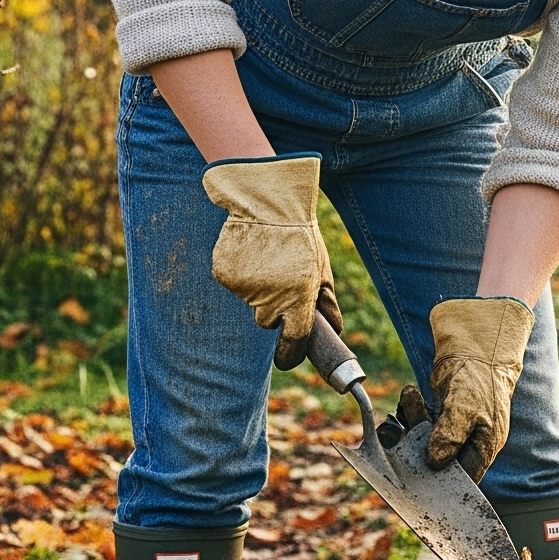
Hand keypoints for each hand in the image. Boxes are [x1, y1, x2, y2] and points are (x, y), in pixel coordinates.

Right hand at [201, 156, 333, 348]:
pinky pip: (233, 285)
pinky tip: (248, 252)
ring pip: (250, 301)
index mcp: (299, 297)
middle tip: (280, 278)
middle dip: (274, 307)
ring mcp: (245, 288)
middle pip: (267, 321)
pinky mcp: (224, 275)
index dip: (290, 353)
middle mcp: (270, 297)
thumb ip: (327, 303)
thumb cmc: (300, 235)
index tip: (286, 359)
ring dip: (257, 288)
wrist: (267, 200)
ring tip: (265, 257)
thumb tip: (334, 330)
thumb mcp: (321, 268)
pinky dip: (239, 275)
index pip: (294, 339)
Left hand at [422, 297, 532, 478]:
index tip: (419, 485)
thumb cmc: (480, 378)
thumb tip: (434, 462)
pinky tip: (410, 394)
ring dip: (412, 425)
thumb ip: (450, 435)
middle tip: (402, 441)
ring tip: (410, 403)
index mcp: (483, 447)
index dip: (443, 485)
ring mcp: (454, 428)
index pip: (464, 479)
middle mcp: (468, 442)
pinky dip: (412, 409)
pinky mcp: (441, 414)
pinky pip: (421, 421)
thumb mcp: (465, 408)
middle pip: (440, 461)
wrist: (477, 346)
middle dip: (419, 451)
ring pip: (426, 440)